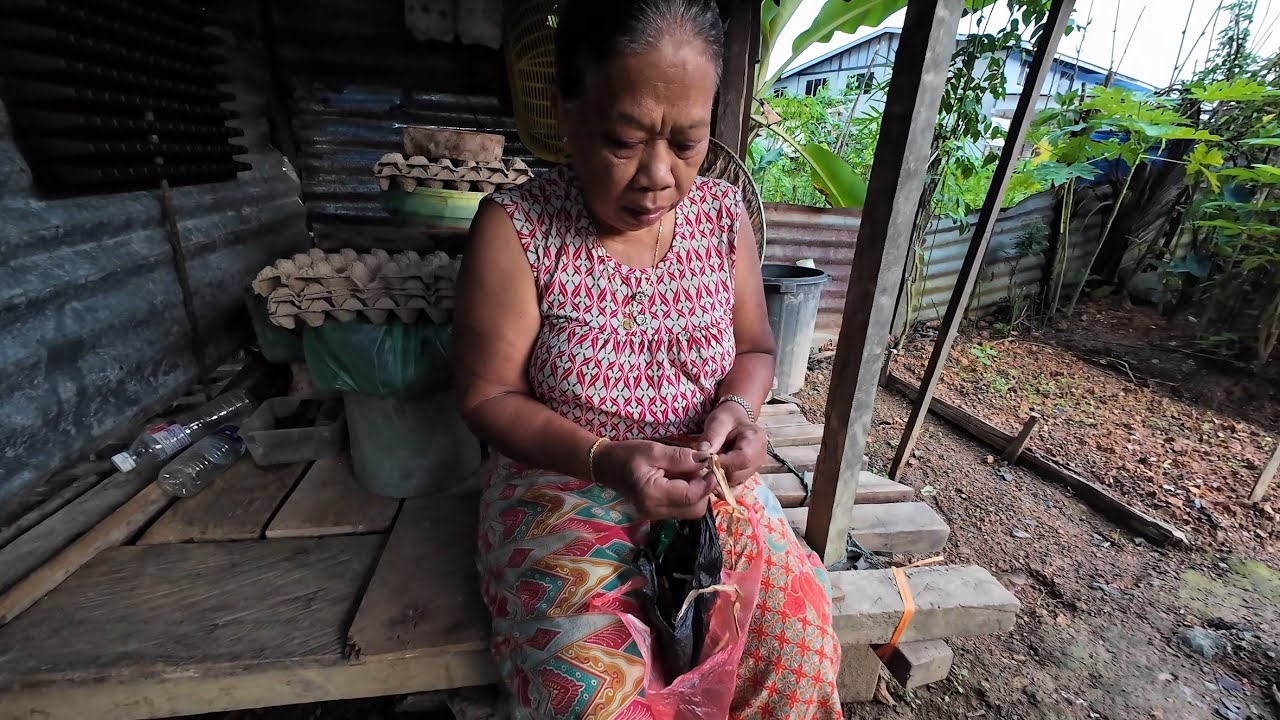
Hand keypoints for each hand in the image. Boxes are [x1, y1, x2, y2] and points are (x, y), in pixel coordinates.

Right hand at [593, 440, 715, 519]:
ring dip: (697, 493)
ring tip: (689, 472)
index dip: (707, 483)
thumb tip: (707, 461)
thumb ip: (681, 457)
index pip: (691, 496)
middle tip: (699, 468)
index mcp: (653, 494)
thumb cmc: (627, 454)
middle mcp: (655, 511)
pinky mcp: (657, 514)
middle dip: (703, 490)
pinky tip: (681, 479)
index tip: (714, 466)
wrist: (605, 465)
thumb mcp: (655, 450)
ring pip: (691, 511)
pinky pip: (682, 508)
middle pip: (695, 509)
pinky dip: (688, 495)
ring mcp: (655, 515)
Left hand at [698, 401, 766, 487]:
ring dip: (719, 480)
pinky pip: (736, 490)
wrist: (735, 420)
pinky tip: (713, 479)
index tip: (706, 461)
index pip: (743, 460)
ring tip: (708, 468)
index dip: (723, 464)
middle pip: (739, 475)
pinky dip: (723, 488)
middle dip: (719, 473)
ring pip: (736, 484)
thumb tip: (703, 455)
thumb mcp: (719, 420)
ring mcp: (754, 469)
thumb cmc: (727, 418)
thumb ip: (712, 436)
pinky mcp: (746, 476)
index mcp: (756, 440)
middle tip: (704, 465)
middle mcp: (759, 457)